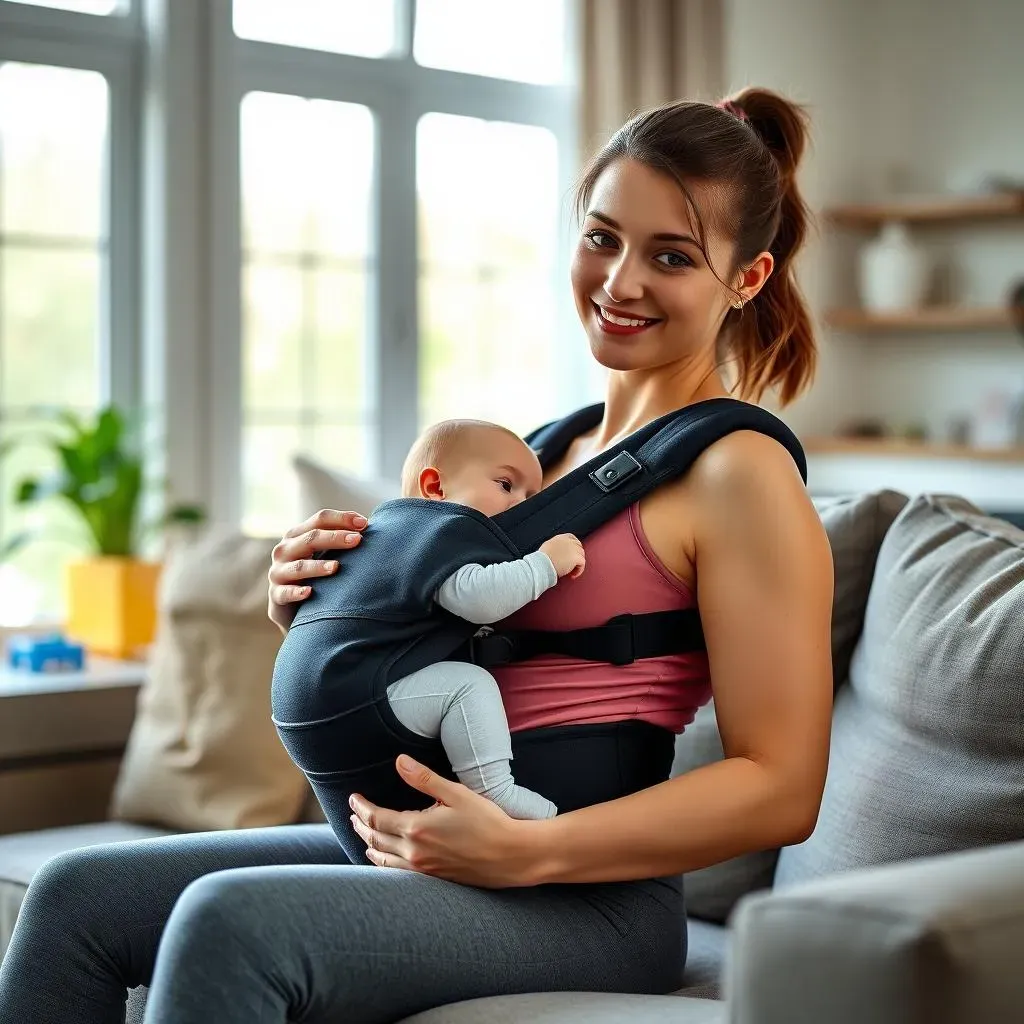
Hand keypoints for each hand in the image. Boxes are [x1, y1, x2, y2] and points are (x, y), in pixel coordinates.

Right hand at [267, 509, 367, 633]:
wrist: (294, 609)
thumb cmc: (316, 575)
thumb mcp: (326, 554)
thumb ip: (342, 540)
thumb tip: (371, 526)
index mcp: (298, 535)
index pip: (320, 519)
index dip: (342, 519)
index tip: (365, 524)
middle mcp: (285, 550)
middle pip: (310, 539)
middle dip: (335, 538)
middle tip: (357, 541)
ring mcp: (278, 573)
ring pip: (298, 567)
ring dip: (318, 566)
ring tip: (336, 567)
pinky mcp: (276, 596)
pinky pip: (285, 593)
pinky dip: (296, 592)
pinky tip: (309, 592)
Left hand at [349, 756, 546, 887]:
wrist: (511, 856)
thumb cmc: (488, 822)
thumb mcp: (457, 793)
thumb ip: (425, 779)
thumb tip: (400, 762)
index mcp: (417, 829)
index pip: (377, 818)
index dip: (362, 808)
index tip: (354, 798)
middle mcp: (414, 853)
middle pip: (376, 840)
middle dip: (362, 826)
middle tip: (353, 815)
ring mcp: (423, 870)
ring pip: (384, 860)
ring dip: (370, 846)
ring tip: (364, 836)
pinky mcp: (433, 879)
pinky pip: (398, 874)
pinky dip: (385, 864)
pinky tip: (386, 861)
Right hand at [539, 533, 585, 578]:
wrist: (542, 564)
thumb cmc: (541, 559)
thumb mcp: (547, 546)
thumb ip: (555, 546)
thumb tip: (558, 552)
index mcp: (560, 537)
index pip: (571, 537)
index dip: (573, 545)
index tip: (572, 552)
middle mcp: (568, 541)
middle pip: (578, 546)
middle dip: (577, 554)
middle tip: (573, 564)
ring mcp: (573, 549)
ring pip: (581, 555)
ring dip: (578, 563)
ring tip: (571, 571)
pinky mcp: (577, 558)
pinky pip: (582, 564)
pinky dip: (579, 570)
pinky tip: (572, 575)